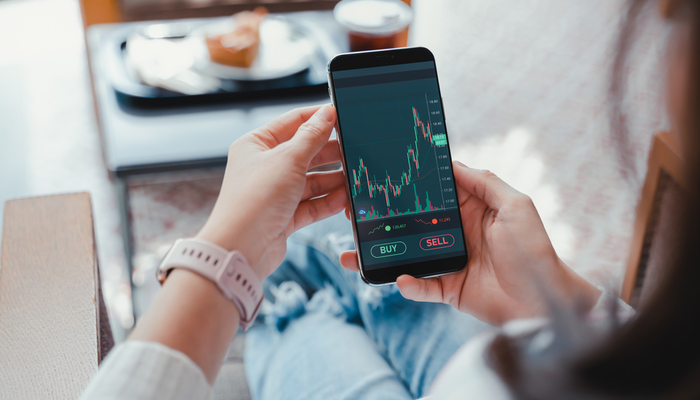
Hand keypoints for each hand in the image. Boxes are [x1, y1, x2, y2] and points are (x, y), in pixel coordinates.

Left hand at [197, 105, 346, 278]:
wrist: (241, 249)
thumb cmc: (254, 200)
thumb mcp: (289, 159)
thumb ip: (312, 136)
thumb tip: (327, 113)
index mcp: (256, 144)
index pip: (292, 122)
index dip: (318, 118)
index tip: (342, 115)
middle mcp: (264, 167)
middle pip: (305, 153)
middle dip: (330, 154)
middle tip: (354, 151)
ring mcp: (275, 193)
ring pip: (311, 181)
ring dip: (333, 180)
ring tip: (353, 178)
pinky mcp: (284, 216)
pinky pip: (312, 204)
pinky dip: (328, 202)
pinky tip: (344, 199)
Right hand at [340, 161, 599, 324]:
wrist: (544, 301)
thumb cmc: (535, 250)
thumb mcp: (516, 205)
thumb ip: (485, 182)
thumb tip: (453, 161)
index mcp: (471, 208)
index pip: (435, 191)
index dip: (412, 181)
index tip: (385, 172)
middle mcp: (455, 231)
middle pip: (413, 220)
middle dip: (387, 215)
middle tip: (356, 209)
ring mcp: (449, 260)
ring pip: (408, 253)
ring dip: (384, 251)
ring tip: (357, 249)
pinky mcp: (448, 288)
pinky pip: (421, 286)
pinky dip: (409, 284)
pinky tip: (400, 279)